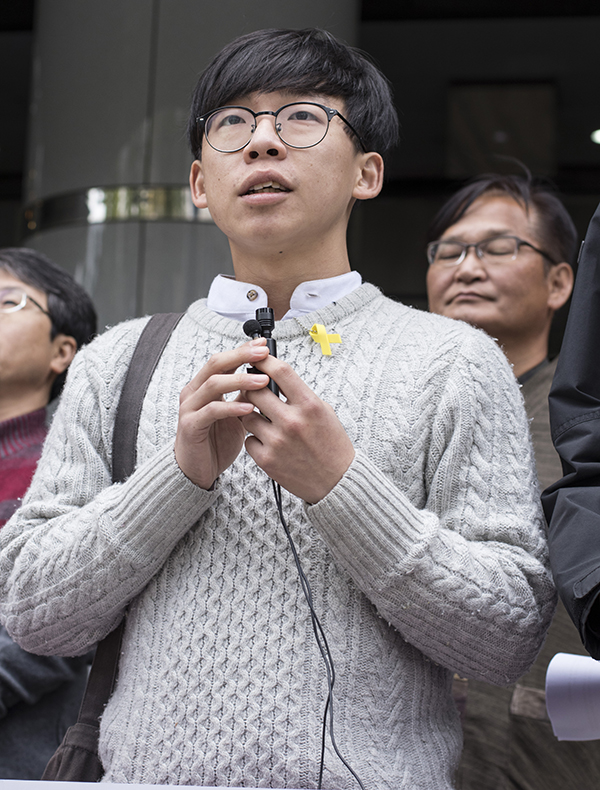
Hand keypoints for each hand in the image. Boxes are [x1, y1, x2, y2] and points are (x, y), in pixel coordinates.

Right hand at [174, 339, 269, 488]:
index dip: (243, 350)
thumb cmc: (216, 442)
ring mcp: (190, 408)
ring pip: (213, 384)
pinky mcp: (190, 426)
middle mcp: (194, 392)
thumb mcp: (236, 414)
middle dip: (241, 356)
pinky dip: (231, 407)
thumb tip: (267, 379)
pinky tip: (249, 408)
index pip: (224, 359)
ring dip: (239, 380)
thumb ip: (245, 396)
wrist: (197, 470)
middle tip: (263, 355)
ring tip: (262, 381)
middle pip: (216, 364)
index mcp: (204, 386)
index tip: (263, 346)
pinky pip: (211, 411)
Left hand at [240, 354, 354, 502]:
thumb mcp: (324, 412)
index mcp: (310, 406)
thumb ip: (299, 395)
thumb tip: (275, 376)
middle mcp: (292, 422)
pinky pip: (248, 439)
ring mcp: (277, 441)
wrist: (337, 482)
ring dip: (251, 415)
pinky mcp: (267, 460)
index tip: (257, 356)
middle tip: (254, 391)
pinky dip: (255, 439)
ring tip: (265, 421)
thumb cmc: (331, 445)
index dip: (264, 359)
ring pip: (246, 416)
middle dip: (251, 389)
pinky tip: (269, 442)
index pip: (280, 371)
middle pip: (255, 391)